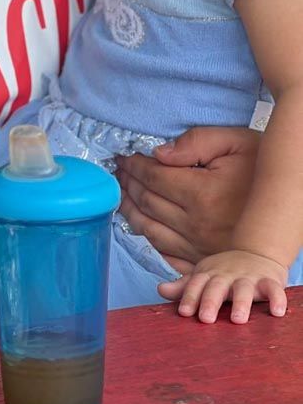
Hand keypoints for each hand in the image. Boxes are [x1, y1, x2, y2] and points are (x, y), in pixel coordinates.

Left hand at [116, 127, 259, 268]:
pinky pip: (164, 252)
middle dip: (127, 184)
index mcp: (202, 194)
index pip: (153, 178)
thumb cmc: (264, 172)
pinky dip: (146, 236)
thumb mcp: (236, 143)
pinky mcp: (204, 261)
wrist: (294, 206)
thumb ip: (195, 142)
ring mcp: (199, 247)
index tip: (122, 156)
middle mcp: (196, 224)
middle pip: (147, 203)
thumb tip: (158, 154)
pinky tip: (139, 222)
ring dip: (130, 210)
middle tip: (117, 171)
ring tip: (122, 193)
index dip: (133, 165)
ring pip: (149, 230)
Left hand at [158, 249, 287, 323]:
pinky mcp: (270, 281)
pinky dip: (277, 299)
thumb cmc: (225, 273)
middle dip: (210, 301)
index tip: (184, 312)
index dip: (190, 297)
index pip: (197, 284)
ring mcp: (249, 277)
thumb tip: (160, 290)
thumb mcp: (204, 276)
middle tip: (205, 319)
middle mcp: (228, 275)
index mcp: (210, 274)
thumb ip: (184, 287)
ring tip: (237, 319)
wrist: (257, 253)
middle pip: (218, 286)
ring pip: (245, 289)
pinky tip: (277, 313)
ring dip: (241, 303)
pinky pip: (274, 289)